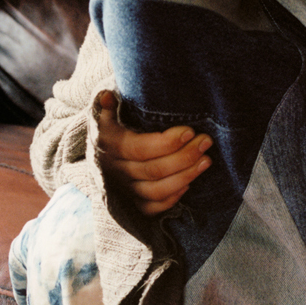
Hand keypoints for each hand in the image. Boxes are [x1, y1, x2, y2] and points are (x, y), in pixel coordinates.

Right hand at [96, 90, 211, 215]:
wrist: (99, 149)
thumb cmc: (111, 121)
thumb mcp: (106, 111)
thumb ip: (108, 104)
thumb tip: (109, 96)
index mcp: (109, 145)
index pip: (139, 148)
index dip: (166, 142)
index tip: (190, 131)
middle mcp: (114, 170)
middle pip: (153, 170)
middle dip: (184, 156)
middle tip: (206, 141)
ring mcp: (123, 189)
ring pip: (155, 191)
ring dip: (184, 177)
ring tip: (206, 160)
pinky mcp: (130, 203)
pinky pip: (151, 208)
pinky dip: (171, 198)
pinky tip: (189, 184)